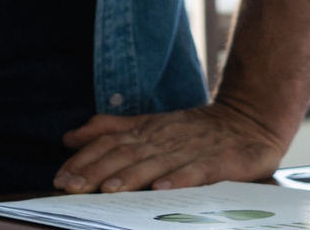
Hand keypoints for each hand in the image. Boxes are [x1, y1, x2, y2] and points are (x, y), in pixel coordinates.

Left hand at [56, 102, 284, 192]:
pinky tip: (163, 189)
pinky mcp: (219, 162)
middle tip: (72, 187)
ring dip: (131, 176)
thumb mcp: (151, 125)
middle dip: (97, 171)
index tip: (61, 177)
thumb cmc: (195, 130)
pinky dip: (179, 179)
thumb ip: (112, 129)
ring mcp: (192, 150)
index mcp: (148, 130)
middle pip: (126, 154)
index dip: (84, 159)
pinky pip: (197, 172)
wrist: (249, 119)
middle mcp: (165, 139)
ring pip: (156, 164)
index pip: (109, 143)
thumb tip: (71, 136)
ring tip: (109, 190)